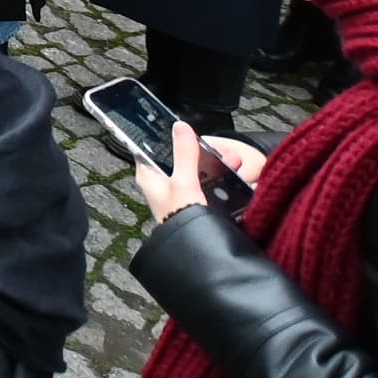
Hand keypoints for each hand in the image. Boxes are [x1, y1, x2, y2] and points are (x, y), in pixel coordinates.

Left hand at [137, 122, 265, 224]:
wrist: (197, 250)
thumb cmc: (181, 218)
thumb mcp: (184, 181)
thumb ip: (184, 153)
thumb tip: (181, 126)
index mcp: (147, 175)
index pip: (148, 146)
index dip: (163, 135)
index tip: (181, 127)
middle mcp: (158, 183)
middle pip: (174, 157)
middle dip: (195, 150)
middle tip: (214, 145)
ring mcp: (174, 193)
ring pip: (190, 169)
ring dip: (208, 163)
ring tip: (230, 158)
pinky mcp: (189, 202)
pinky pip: (201, 182)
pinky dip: (213, 177)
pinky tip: (229, 172)